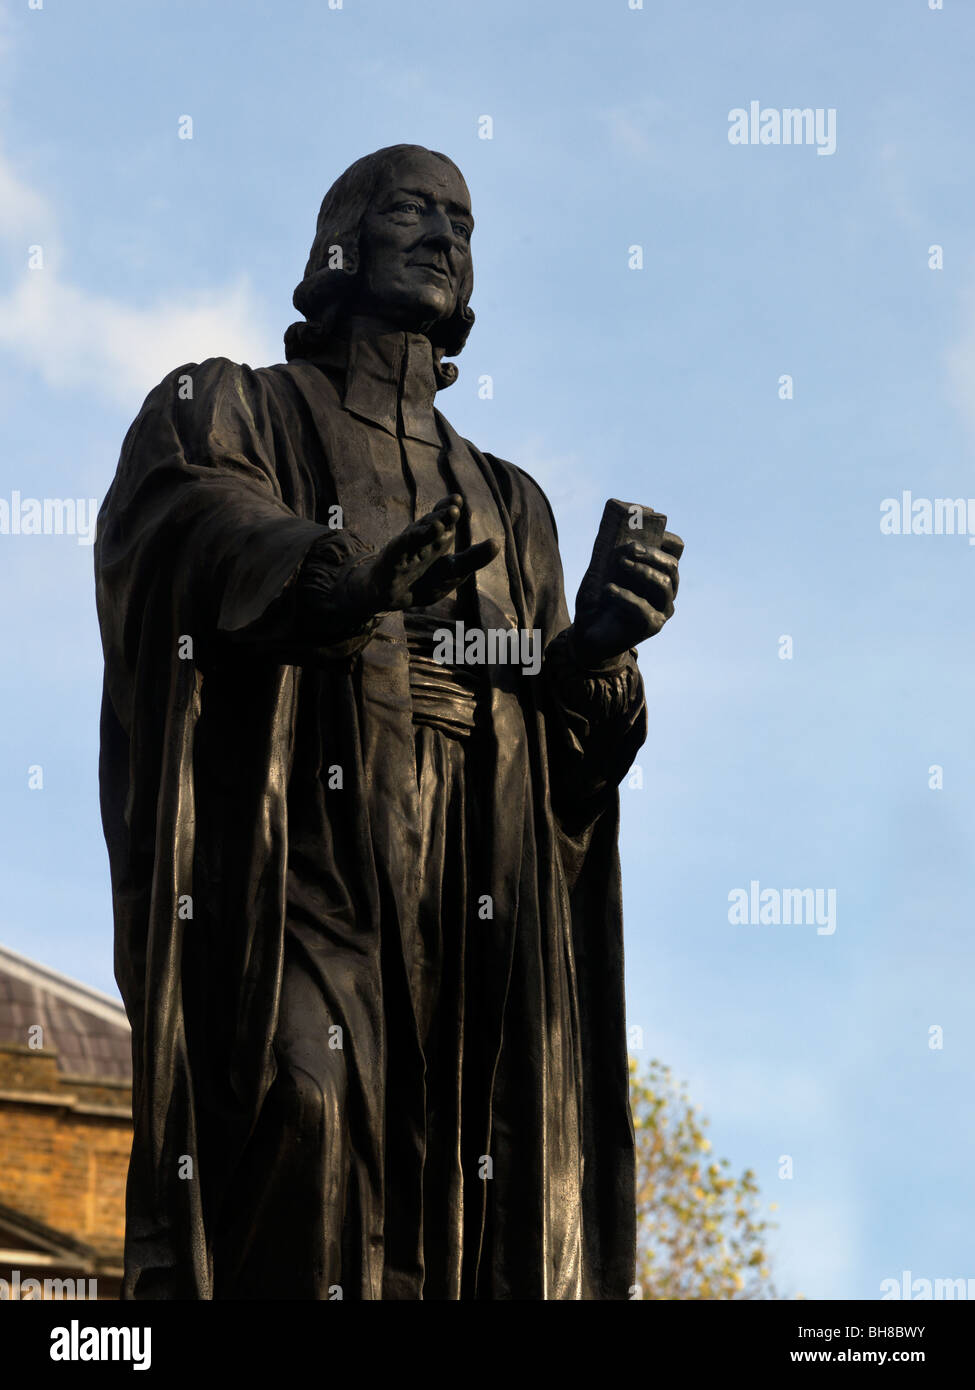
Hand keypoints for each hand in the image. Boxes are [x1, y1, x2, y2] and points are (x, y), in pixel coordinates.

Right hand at [344, 495, 498, 618]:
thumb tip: (497, 542)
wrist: (393, 597)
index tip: (458, 499)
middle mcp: (422, 538)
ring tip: (441, 521)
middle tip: (455, 504)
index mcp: (436, 538)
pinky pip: (403, 547)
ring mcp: (407, 547)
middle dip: (443, 513)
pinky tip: (419, 536)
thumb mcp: (454, 571)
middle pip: (432, 521)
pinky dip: (411, 540)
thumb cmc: (424, 581)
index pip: (444, 518)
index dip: (450, 507)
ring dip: (429, 525)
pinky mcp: (394, 558)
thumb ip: (474, 558)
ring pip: (418, 533)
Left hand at [570, 530, 682, 666]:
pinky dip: (626, 596)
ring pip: (664, 584)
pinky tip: (608, 590)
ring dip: (643, 571)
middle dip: (652, 553)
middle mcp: (666, 589)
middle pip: (672, 565)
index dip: (665, 537)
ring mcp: (662, 608)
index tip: (647, 527)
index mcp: (658, 570)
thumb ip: (610, 553)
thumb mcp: (601, 570)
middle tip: (631, 548)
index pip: (675, 549)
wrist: (588, 632)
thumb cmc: (597, 599)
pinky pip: (644, 608)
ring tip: (621, 564)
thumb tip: (616, 533)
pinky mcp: (653, 625)